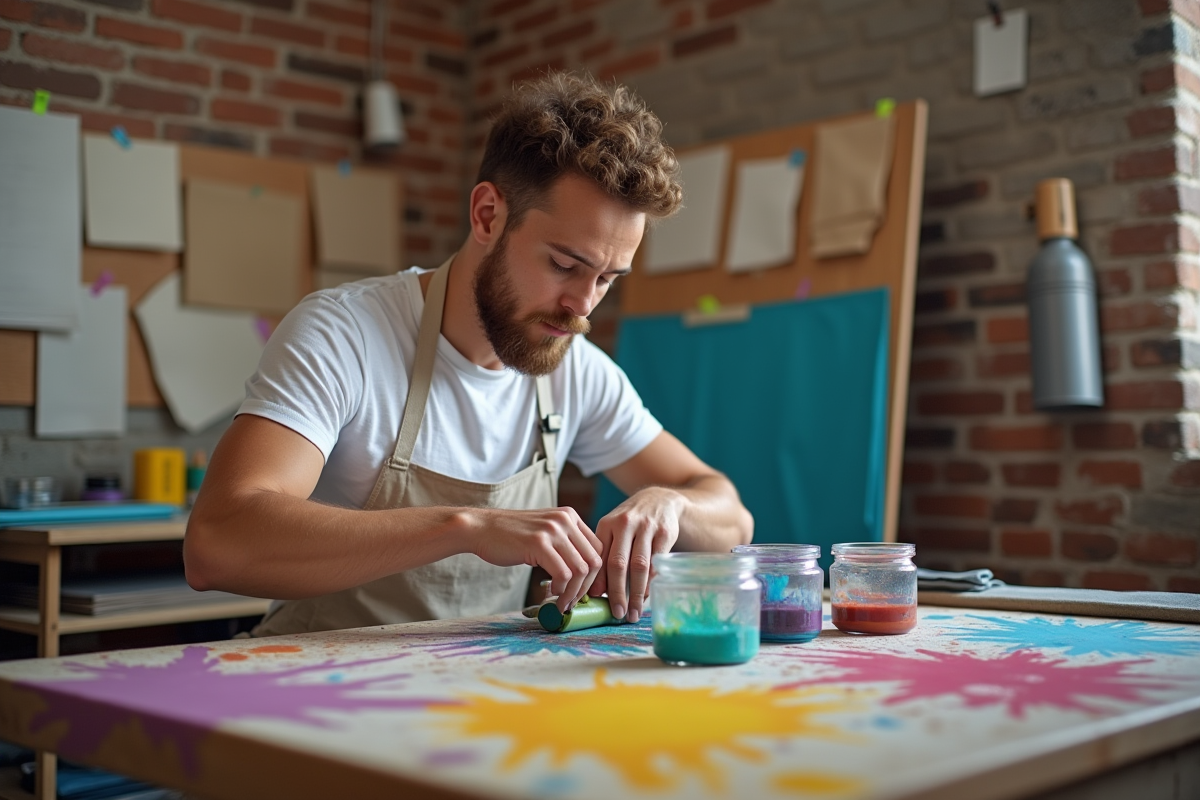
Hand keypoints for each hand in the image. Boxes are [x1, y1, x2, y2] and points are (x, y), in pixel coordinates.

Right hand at [466, 507, 602, 612]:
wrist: (481, 528)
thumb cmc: (510, 537)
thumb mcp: (545, 532)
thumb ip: (565, 545)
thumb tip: (583, 576)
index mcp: (570, 516)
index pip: (598, 548)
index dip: (595, 574)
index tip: (584, 591)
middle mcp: (565, 519)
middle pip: (594, 560)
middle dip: (587, 587)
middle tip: (574, 601)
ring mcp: (552, 530)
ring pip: (581, 570)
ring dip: (574, 593)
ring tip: (562, 602)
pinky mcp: (539, 543)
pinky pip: (563, 574)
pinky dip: (561, 590)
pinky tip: (551, 593)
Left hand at [589, 487, 681, 622]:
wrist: (658, 499)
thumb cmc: (630, 523)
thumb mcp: (613, 532)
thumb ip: (603, 557)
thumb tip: (595, 592)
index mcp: (607, 525)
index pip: (599, 558)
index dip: (597, 583)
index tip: (596, 603)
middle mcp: (625, 524)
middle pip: (618, 564)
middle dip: (617, 592)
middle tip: (617, 613)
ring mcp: (646, 527)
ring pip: (639, 566)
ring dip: (636, 593)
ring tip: (633, 612)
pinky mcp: (664, 533)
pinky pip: (657, 563)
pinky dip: (651, 582)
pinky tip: (646, 596)